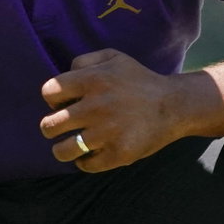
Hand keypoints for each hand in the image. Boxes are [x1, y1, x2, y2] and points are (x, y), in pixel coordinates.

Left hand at [40, 49, 193, 172]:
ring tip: (69, 147)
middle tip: (61, 127)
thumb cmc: (139, 80)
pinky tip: (91, 154)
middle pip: (49, 126)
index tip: (63, 104)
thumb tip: (62, 79)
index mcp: (93, 80)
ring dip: (62, 150)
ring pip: (62, 151)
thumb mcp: (113, 58)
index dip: (52, 99)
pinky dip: (85, 162)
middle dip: (51, 127)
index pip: (48, 93)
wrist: (174, 105)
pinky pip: (86, 165)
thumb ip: (83, 61)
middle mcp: (96, 106)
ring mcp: (107, 133)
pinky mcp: (119, 153)